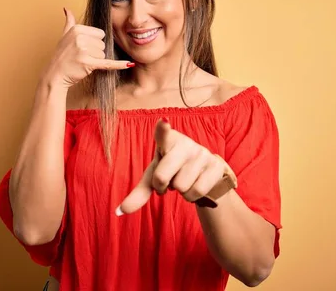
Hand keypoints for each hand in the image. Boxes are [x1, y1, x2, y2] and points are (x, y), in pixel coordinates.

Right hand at [43, 8, 132, 89]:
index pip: (100, 34)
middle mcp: (80, 38)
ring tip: (82, 62)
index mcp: (77, 29)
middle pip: (102, 44)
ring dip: (95, 60)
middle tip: (81, 56)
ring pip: (103, 54)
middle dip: (95, 52)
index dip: (94, 42)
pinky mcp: (88, 63)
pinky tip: (129, 64)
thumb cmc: (61, 56)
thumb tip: (67, 8)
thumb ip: (69, 22)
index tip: (83, 47)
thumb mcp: (64, 36)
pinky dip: (119, 64)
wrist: (55, 74)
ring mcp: (83, 50)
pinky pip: (108, 63)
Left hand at [117, 119, 233, 214]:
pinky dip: (192, 196)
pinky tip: (195, 184)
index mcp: (166, 140)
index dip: (162, 128)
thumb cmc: (173, 171)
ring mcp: (202, 153)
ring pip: (180, 187)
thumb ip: (139, 193)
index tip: (163, 122)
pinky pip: (196, 192)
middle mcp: (185, 143)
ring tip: (184, 180)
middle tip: (168, 180)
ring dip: (180, 191)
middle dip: (162, 186)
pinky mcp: (216, 166)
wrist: (204, 175)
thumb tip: (119, 212)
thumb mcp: (155, 178)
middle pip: (162, 177)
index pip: (163, 133)